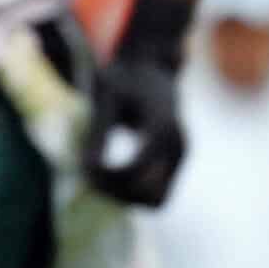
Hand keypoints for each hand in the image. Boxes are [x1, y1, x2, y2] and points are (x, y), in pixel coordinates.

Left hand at [82, 51, 186, 206]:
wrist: (150, 65)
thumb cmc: (124, 78)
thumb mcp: (105, 101)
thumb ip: (97, 136)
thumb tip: (89, 173)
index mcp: (162, 126)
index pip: (133, 172)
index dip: (105, 178)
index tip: (86, 167)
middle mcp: (179, 145)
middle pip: (149, 196)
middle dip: (116, 193)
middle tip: (91, 175)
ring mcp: (182, 155)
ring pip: (157, 202)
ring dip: (127, 198)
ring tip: (102, 178)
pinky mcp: (177, 162)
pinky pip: (157, 195)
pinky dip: (134, 194)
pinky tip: (113, 175)